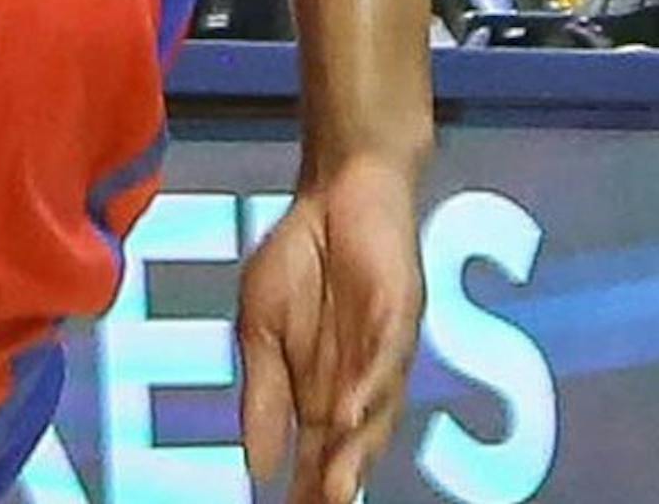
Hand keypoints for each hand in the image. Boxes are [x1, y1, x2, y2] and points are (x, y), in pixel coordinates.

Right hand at [239, 153, 423, 503]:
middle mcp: (357, 382)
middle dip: (335, 485)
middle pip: (350, 449)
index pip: (315, 458)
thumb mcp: (258, 330)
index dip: (305, 490)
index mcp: (320, 394)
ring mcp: (382, 349)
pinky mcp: (400, 311)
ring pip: (376, 413)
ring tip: (336, 488)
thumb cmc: (298, 256)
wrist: (337, 184)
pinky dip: (370, 386)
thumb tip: (257, 468)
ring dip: (357, 452)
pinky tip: (350, 411)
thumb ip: (260, 396)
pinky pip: (389, 356)